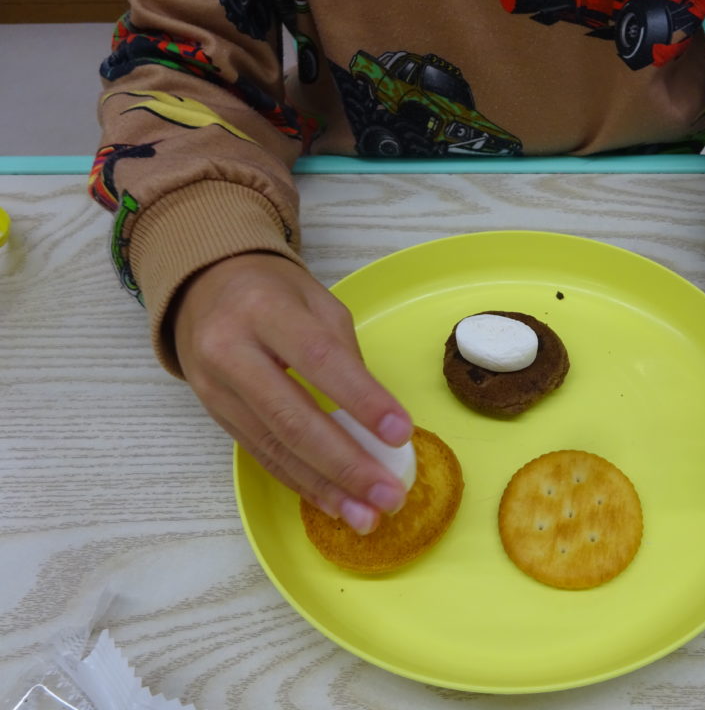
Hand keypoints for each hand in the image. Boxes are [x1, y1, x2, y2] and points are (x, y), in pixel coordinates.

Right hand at [172, 252, 412, 532]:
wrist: (203, 288)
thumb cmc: (272, 292)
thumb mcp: (316, 301)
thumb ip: (345, 353)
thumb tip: (378, 418)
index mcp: (264, 311)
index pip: (319, 361)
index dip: (362, 400)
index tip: (401, 434)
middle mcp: (231, 351)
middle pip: (293, 418)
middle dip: (346, 464)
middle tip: (388, 496)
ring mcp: (217, 389)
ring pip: (275, 448)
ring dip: (325, 487)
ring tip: (366, 516)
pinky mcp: (215, 416)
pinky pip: (262, 456)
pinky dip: (301, 482)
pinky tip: (333, 502)